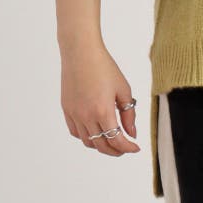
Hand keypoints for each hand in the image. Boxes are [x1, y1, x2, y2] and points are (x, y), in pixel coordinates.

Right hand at [60, 42, 139, 156]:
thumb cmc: (104, 67)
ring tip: (111, 140)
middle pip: (102, 146)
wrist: (80, 51)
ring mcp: (74, 113)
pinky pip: (76, 132)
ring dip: (101, 145)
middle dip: (116, 151)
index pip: (116, 141)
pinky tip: (95, 132)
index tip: (135, 148)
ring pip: (88, 142)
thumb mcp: (124, 90)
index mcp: (103, 111)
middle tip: (125, 148)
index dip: (128, 148)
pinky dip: (87, 137)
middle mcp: (86, 115)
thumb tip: (131, 134)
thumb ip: (129, 115)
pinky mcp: (66, 109)